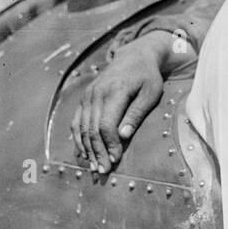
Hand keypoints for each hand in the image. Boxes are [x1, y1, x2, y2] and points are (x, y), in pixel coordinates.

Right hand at [70, 32, 171, 173]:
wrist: (134, 57)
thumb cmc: (147, 77)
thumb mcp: (150, 93)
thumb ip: (136, 114)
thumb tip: (123, 136)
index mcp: (114, 92)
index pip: (106, 125)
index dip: (109, 145)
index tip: (116, 159)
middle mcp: (96, 94)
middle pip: (92, 129)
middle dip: (97, 152)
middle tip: (103, 171)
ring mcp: (88, 96)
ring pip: (82, 127)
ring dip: (87, 149)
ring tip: (93, 167)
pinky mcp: (85, 98)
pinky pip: (77, 121)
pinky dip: (79, 139)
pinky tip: (84, 153)